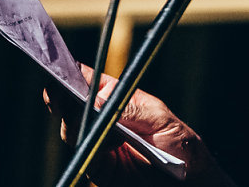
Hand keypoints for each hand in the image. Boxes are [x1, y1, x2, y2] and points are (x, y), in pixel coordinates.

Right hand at [43, 64, 234, 186]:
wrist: (189, 181)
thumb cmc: (182, 144)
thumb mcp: (163, 119)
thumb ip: (133, 109)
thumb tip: (99, 97)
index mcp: (120, 99)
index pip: (92, 83)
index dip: (74, 76)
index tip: (60, 71)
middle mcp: (104, 119)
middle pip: (75, 105)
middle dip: (64, 98)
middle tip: (59, 93)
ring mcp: (99, 143)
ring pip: (73, 129)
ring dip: (74, 122)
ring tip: (78, 114)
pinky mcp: (99, 168)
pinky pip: (85, 155)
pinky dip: (86, 147)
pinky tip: (97, 141)